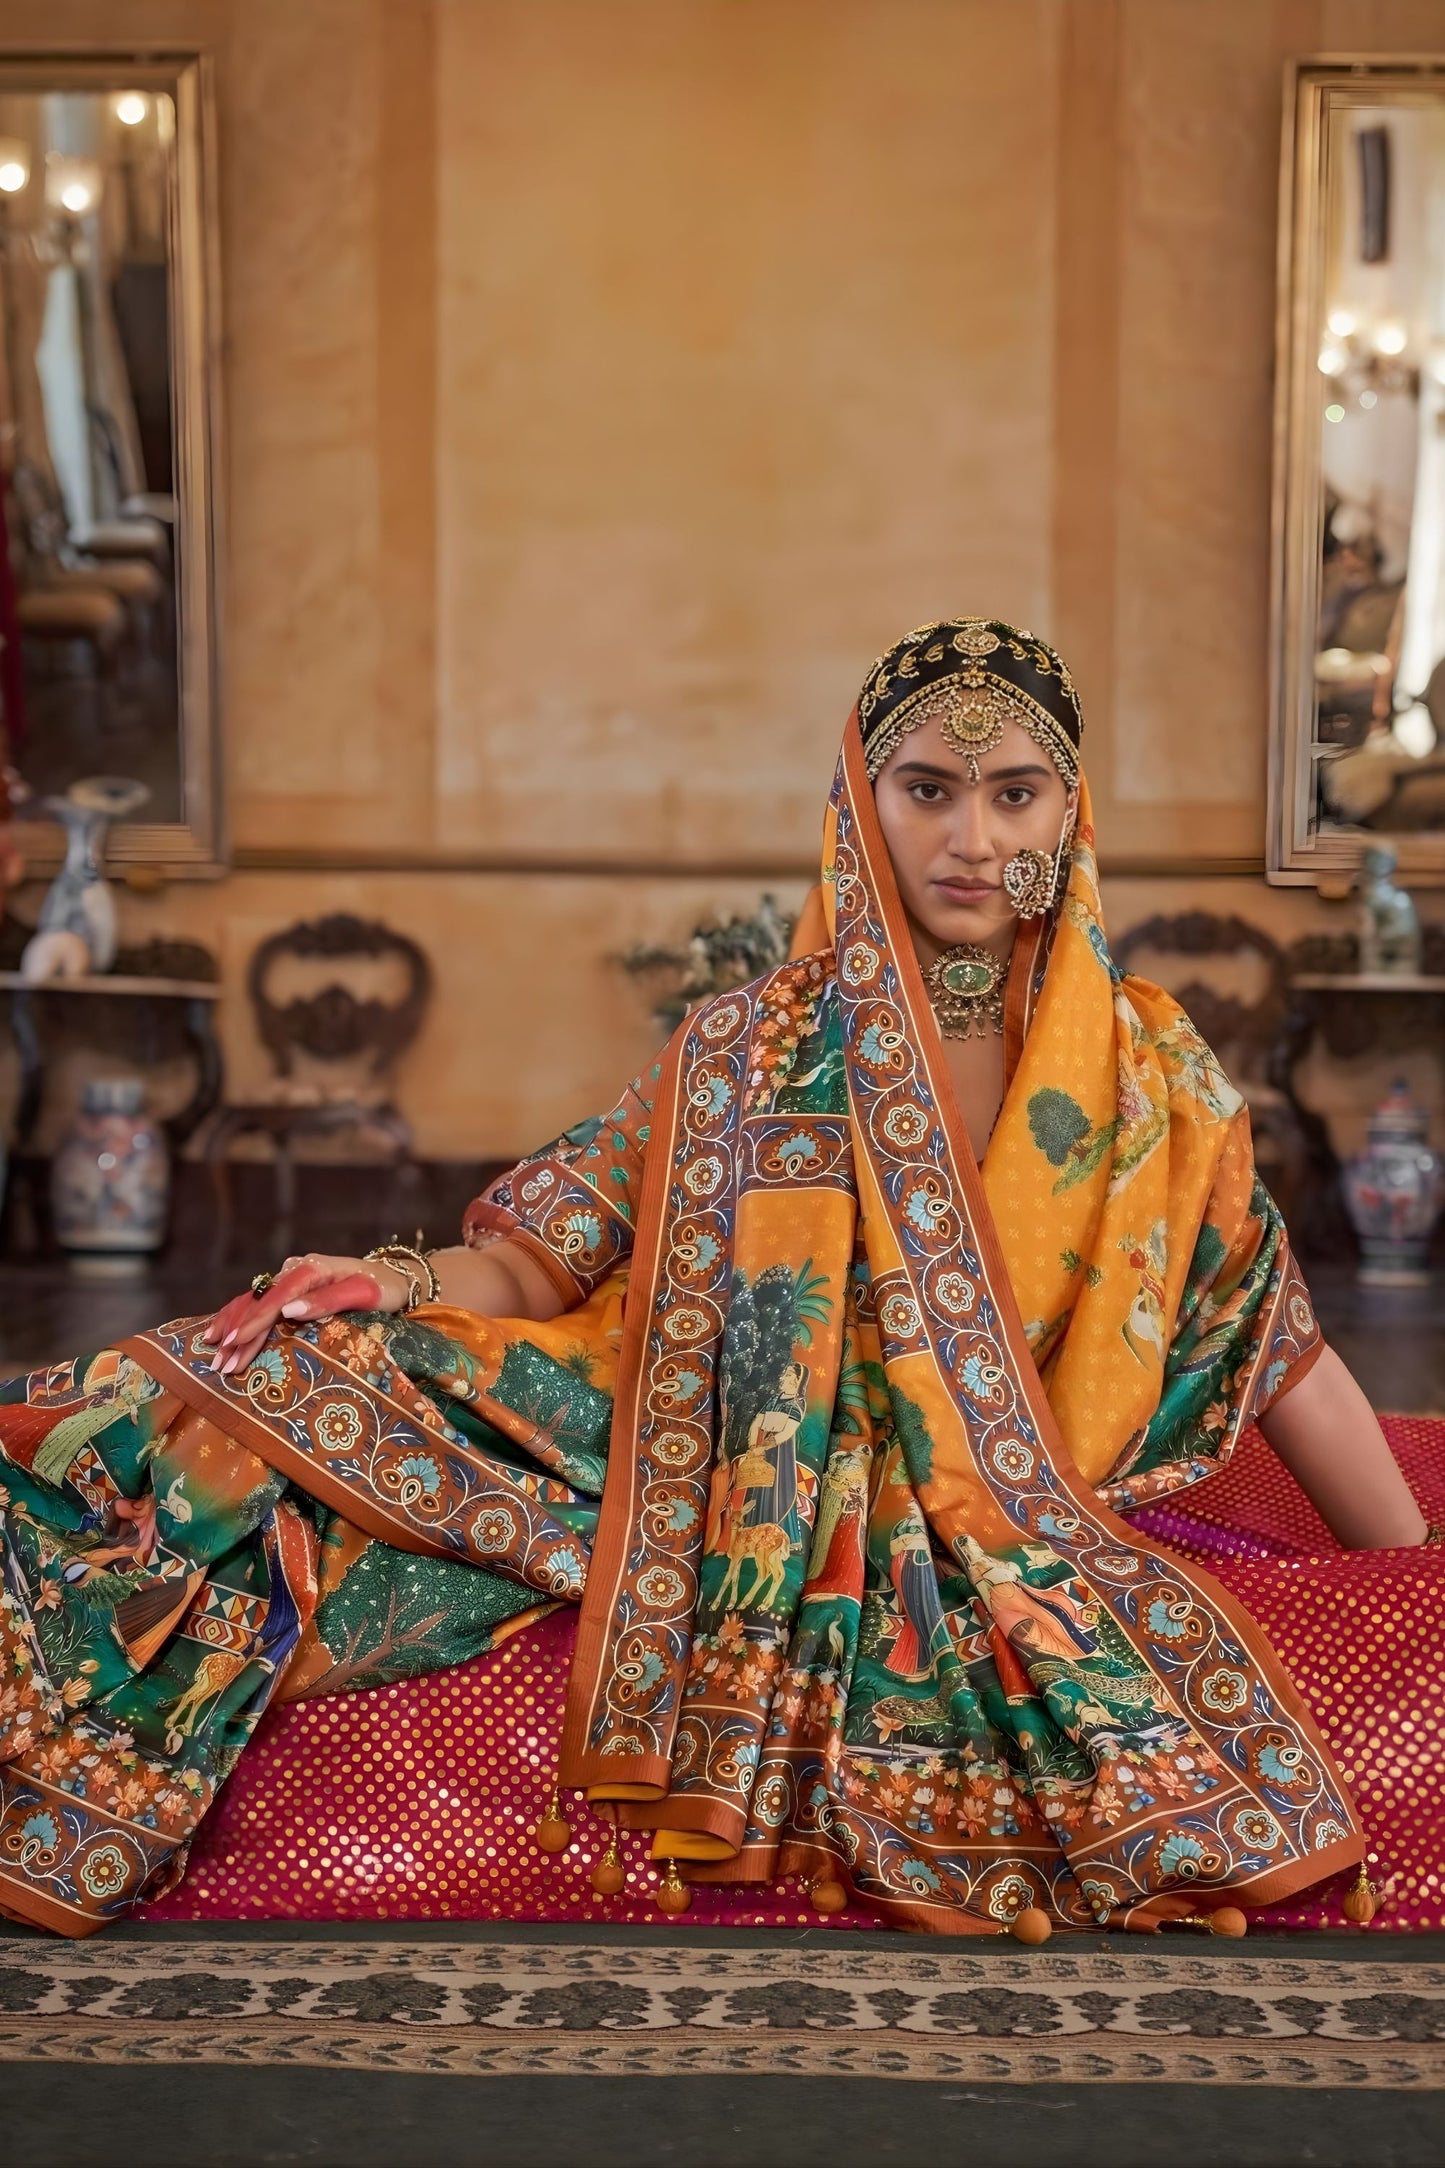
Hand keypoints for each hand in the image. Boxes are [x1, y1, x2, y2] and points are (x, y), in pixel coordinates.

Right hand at [201, 1252, 409, 1376]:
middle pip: (259, 1301)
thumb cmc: (383, 1288)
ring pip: (253, 1301)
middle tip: (221, 1363)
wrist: (394, 1277)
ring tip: (212, 1351)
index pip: (277, 1297)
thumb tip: (290, 1309)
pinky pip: (258, 1301)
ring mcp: (291, 1277)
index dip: (255, 1321)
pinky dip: (238, 1316)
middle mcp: (296, 1269)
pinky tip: (219, 1330)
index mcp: (312, 1269)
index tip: (236, 1342)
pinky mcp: (290, 1287)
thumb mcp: (364, 1294)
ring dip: (232, 1326)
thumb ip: (328, 1300)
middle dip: (237, 1332)